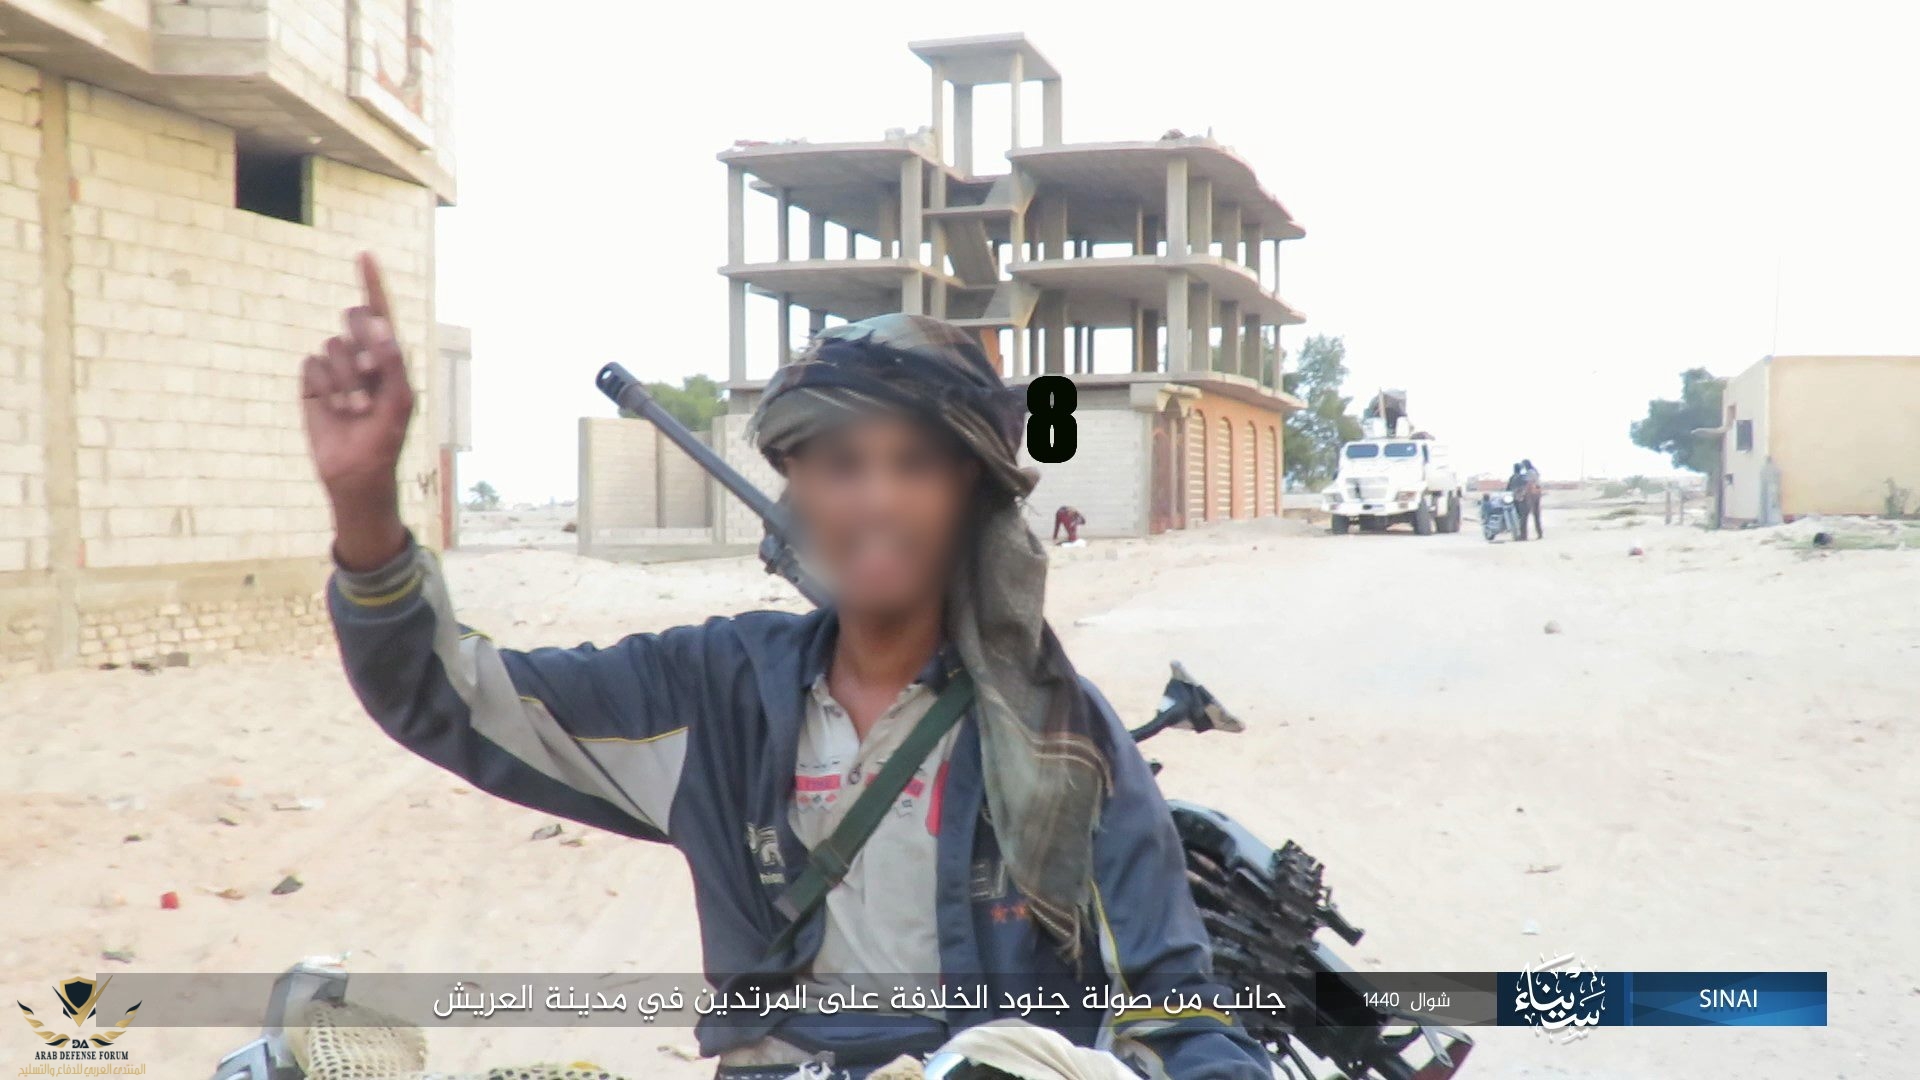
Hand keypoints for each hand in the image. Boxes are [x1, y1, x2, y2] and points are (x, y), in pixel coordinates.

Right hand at [302, 253, 413, 569]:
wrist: (356, 473)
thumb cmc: (386, 439)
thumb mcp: (400, 400)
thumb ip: (393, 361)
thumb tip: (380, 325)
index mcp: (389, 356)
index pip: (380, 311)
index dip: (372, 283)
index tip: (364, 255)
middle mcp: (362, 356)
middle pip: (352, 319)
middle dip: (361, 342)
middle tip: (371, 375)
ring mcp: (335, 369)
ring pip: (331, 345)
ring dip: (345, 378)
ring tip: (357, 408)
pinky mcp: (312, 384)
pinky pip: (310, 365)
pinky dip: (325, 387)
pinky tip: (336, 409)